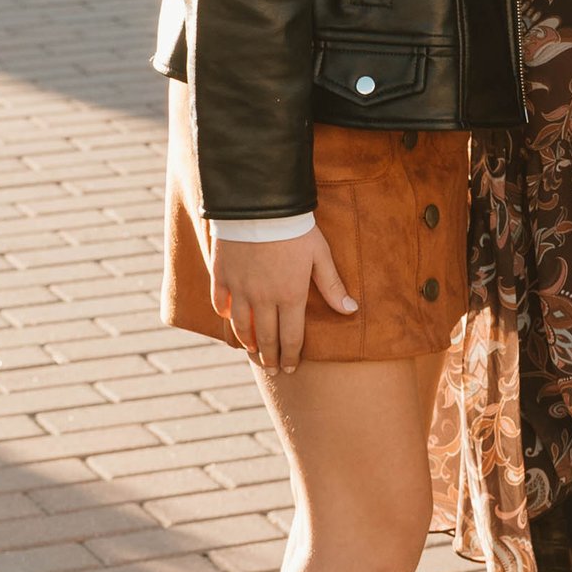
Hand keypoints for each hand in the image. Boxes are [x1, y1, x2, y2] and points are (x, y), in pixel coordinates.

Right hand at [207, 225, 356, 374]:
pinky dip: (225, 316)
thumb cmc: (296, 227)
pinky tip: (230, 320)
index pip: (292, 337)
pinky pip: (220, 303)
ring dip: (249, 344)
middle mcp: (264, 299)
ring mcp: (240, 288)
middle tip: (273, 370)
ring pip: (242, 327)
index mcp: (291, 296)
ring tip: (253, 354)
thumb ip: (332, 285)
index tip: (291, 369)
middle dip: (271, 358)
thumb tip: (351, 310)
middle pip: (266, 338)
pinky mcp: (222, 275)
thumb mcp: (320, 254)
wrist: (260, 202)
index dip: (292, 357)